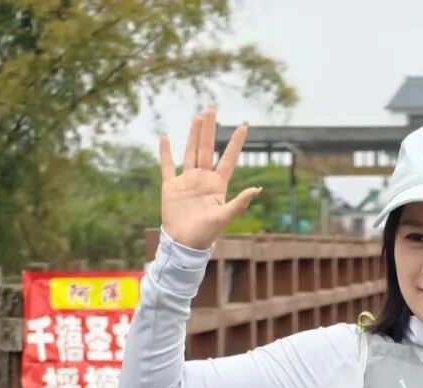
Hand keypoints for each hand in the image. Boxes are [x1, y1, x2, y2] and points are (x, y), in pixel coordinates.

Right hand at [159, 108, 261, 249]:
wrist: (184, 243)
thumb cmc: (207, 233)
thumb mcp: (225, 216)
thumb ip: (240, 202)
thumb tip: (257, 189)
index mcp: (217, 185)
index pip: (229, 159)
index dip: (236, 143)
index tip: (243, 125)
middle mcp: (203, 179)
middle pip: (207, 149)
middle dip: (209, 130)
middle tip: (212, 109)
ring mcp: (187, 181)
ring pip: (190, 152)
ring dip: (193, 135)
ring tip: (198, 117)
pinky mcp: (171, 186)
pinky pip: (167, 165)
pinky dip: (165, 152)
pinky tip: (165, 136)